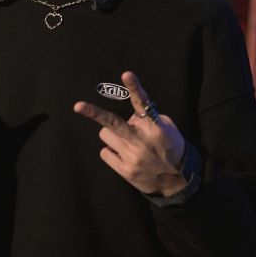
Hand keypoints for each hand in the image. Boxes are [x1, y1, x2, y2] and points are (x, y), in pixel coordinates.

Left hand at [74, 71, 187, 195]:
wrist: (178, 182)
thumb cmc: (172, 150)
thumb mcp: (169, 130)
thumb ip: (150, 118)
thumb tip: (131, 114)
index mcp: (155, 127)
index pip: (143, 104)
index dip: (134, 88)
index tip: (126, 74)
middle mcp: (141, 140)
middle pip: (112, 122)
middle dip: (93, 112)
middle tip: (77, 106)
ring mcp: (131, 156)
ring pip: (105, 135)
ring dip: (112, 136)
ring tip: (126, 143)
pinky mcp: (124, 170)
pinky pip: (105, 152)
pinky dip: (112, 152)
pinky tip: (125, 156)